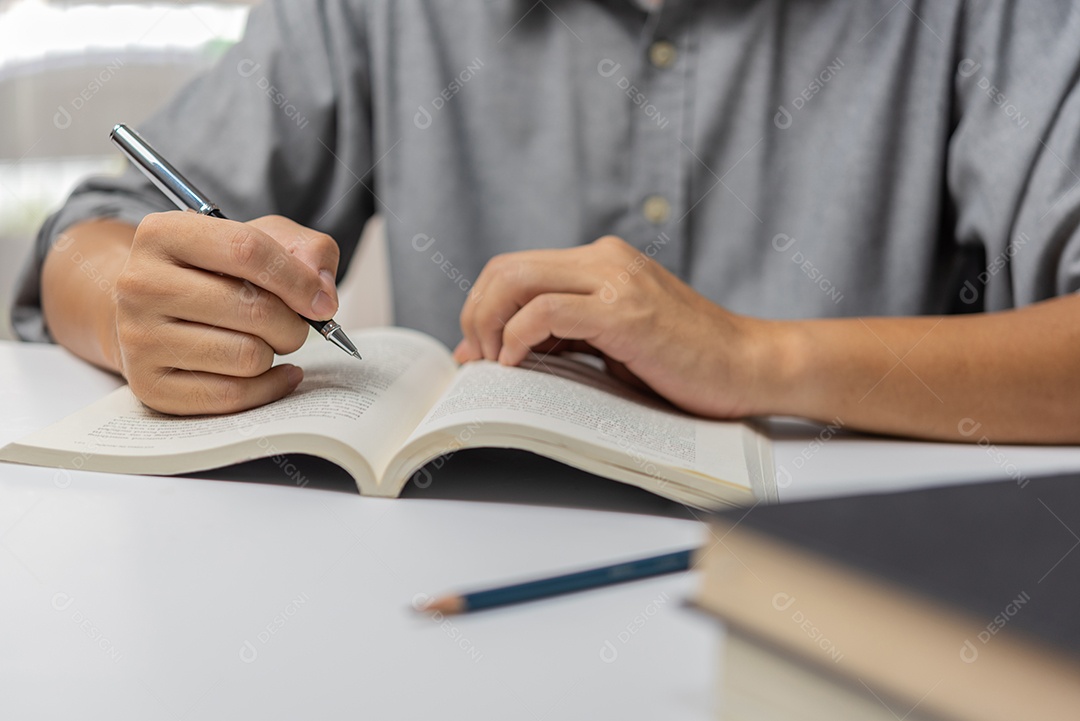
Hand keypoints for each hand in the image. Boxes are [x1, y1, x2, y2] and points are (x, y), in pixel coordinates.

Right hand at [112, 212, 339, 414]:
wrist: (152, 312)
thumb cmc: (214, 274)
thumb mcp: (260, 239)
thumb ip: (306, 250)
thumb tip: (322, 295)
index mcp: (164, 233)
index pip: (247, 250)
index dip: (298, 279)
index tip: (322, 302)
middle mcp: (141, 284)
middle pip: (254, 309)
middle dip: (293, 323)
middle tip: (292, 324)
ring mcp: (139, 338)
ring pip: (247, 356)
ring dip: (275, 353)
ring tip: (266, 342)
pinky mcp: (149, 386)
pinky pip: (232, 396)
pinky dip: (269, 387)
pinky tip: (276, 373)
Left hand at [455, 235, 777, 417]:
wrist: (750, 368)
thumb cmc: (685, 364)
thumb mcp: (612, 344)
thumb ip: (560, 338)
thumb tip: (491, 353)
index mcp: (601, 262)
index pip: (515, 268)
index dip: (482, 307)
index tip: (477, 350)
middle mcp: (604, 260)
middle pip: (505, 268)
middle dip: (475, 314)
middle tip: (477, 359)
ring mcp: (615, 282)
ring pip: (517, 280)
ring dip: (488, 325)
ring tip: (494, 365)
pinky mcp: (624, 312)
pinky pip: (546, 311)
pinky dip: (517, 337)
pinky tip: (517, 364)